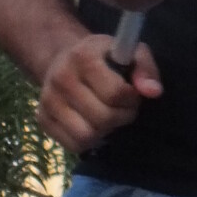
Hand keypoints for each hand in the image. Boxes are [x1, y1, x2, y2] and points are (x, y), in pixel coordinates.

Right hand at [36, 33, 162, 153]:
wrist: (63, 60)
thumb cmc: (103, 57)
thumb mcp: (128, 52)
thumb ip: (145, 68)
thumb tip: (154, 92)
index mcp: (83, 56)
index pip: (114, 92)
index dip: (131, 99)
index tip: (132, 95)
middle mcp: (61, 78)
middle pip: (102, 117)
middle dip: (122, 117)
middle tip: (124, 109)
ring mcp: (48, 101)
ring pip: (86, 135)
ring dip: (106, 131)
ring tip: (110, 117)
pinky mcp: (42, 119)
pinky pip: (72, 145)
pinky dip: (90, 141)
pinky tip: (95, 125)